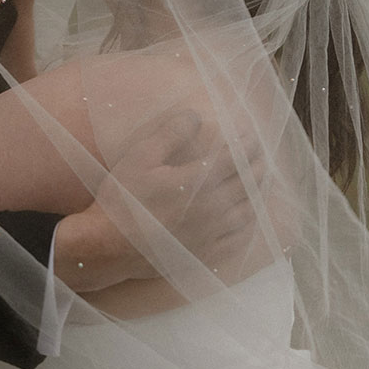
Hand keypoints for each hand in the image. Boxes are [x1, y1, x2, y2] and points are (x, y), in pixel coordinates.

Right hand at [54, 111, 261, 291]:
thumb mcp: (141, 157)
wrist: (108, 249)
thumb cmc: (123, 200)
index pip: (237, 156)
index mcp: (201, 180)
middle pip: (248, 182)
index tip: (250, 133)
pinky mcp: (206, 253)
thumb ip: (171, 133)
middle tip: (259, 153)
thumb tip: (195, 115)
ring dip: (258, 192)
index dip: (247, 142)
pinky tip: (248, 219)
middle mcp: (215, 207)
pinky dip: (249, 225)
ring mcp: (213, 233)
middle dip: (257, 163)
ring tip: (260, 181)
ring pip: (249, 210)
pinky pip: (239, 239)